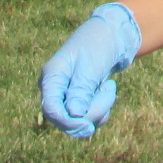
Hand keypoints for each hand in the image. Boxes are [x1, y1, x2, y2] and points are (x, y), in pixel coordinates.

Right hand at [40, 2, 142, 138]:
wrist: (110, 35)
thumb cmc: (98, 45)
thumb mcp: (91, 66)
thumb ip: (81, 90)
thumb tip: (74, 116)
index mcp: (51, 75)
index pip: (50, 108)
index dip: (68, 122)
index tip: (88, 126)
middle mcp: (53, 89)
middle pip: (65, 119)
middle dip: (91, 112)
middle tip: (111, 90)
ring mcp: (64, 97)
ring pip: (78, 121)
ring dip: (99, 110)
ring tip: (110, 86)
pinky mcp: (76, 102)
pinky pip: (87, 118)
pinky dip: (101, 109)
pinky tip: (106, 90)